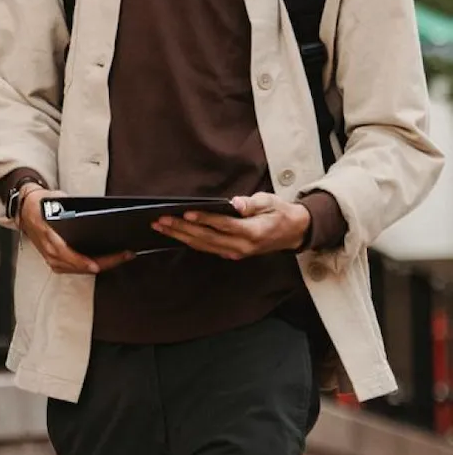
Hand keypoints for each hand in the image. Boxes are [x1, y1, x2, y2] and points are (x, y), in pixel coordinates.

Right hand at [17, 185, 135, 276]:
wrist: (24, 210)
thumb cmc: (39, 204)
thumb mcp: (53, 199)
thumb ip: (68, 205)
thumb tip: (86, 208)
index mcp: (49, 237)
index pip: (68, 255)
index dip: (84, 261)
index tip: (97, 264)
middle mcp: (51, 253)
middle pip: (81, 266)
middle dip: (105, 262)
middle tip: (124, 255)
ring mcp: (52, 260)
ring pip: (80, 270)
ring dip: (101, 265)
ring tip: (119, 258)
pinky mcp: (55, 262)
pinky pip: (76, 269)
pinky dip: (91, 266)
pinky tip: (104, 261)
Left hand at [152, 192, 311, 259]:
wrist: (292, 232)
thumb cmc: (279, 212)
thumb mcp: (270, 201)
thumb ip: (252, 203)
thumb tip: (236, 204)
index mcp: (252, 232)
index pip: (223, 225)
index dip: (204, 219)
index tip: (185, 213)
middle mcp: (242, 246)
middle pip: (207, 238)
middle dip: (182, 230)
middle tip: (161, 220)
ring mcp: (237, 252)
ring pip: (204, 246)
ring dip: (182, 237)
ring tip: (162, 227)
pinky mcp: (233, 253)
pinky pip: (208, 248)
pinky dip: (191, 242)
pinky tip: (177, 235)